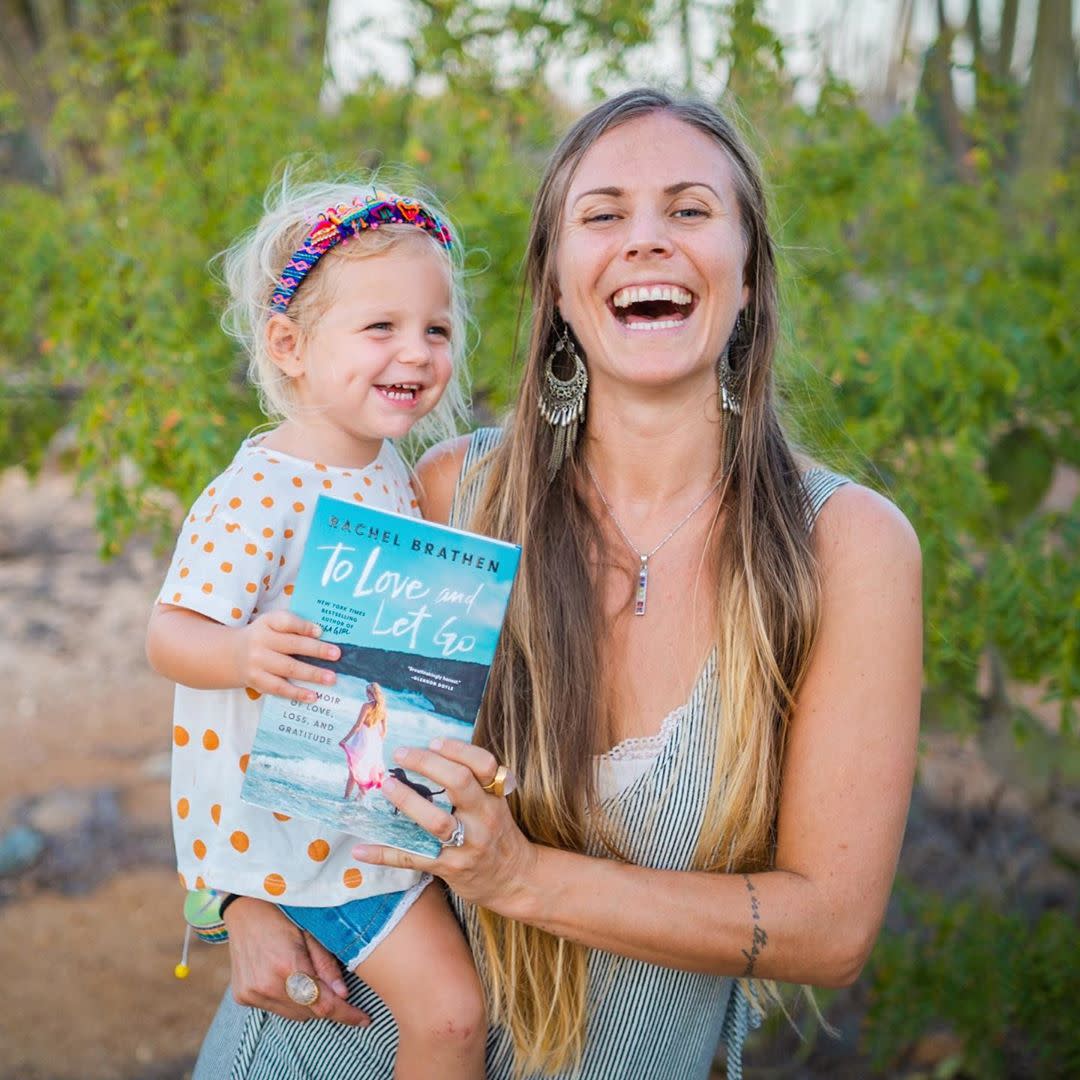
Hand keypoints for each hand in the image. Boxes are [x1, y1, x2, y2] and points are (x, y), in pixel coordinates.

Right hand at [223, 896, 370, 1024]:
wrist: (245, 908)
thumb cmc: (284, 914)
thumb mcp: (312, 932)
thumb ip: (327, 965)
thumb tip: (343, 995)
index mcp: (288, 966)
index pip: (323, 1005)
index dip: (346, 1015)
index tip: (364, 1019)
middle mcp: (267, 985)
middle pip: (309, 1012)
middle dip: (327, 1003)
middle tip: (335, 987)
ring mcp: (252, 993)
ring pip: (293, 1015)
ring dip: (307, 1003)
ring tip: (308, 976)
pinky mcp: (242, 997)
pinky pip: (275, 1009)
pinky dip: (288, 1000)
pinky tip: (287, 978)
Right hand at [232, 611, 339, 702]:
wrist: (232, 655)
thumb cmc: (264, 637)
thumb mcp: (273, 624)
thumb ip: (294, 626)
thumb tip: (322, 635)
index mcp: (268, 623)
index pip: (286, 622)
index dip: (303, 626)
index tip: (321, 631)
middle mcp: (261, 641)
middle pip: (292, 645)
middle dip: (316, 650)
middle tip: (337, 655)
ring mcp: (258, 663)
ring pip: (288, 669)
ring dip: (312, 674)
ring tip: (331, 678)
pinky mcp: (257, 681)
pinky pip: (280, 688)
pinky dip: (297, 693)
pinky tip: (313, 696)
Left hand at [351, 739, 536, 911]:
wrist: (514, 879)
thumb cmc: (498, 833)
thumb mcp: (495, 803)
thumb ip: (473, 782)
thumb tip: (430, 754)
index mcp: (494, 797)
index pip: (484, 764)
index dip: (458, 749)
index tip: (434, 742)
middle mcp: (484, 818)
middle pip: (459, 783)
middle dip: (427, 765)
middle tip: (400, 755)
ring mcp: (467, 845)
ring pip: (437, 822)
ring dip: (408, 802)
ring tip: (386, 786)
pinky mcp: (450, 868)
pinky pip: (414, 858)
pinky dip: (385, 854)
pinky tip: (361, 849)